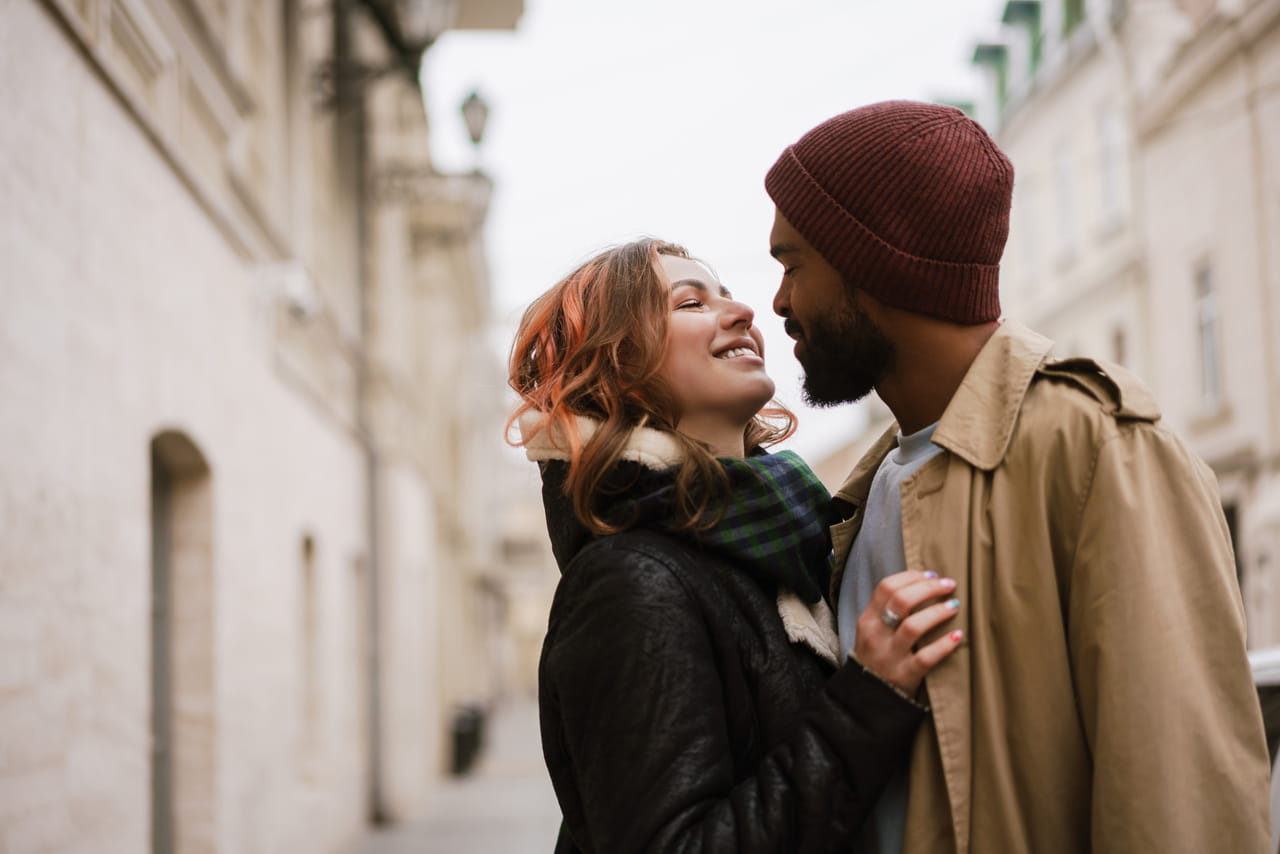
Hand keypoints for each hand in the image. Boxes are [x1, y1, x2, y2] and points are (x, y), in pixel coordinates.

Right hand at [853, 570, 961, 696]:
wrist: (869, 699)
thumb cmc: (878, 657)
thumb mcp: (872, 631)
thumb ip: (888, 610)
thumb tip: (922, 583)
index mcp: (867, 620)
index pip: (886, 587)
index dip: (911, 576)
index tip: (931, 574)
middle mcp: (876, 635)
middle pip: (901, 601)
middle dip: (928, 588)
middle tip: (948, 585)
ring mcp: (890, 656)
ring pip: (913, 627)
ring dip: (937, 612)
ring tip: (954, 606)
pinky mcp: (904, 675)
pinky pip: (926, 657)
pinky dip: (944, 645)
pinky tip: (958, 636)